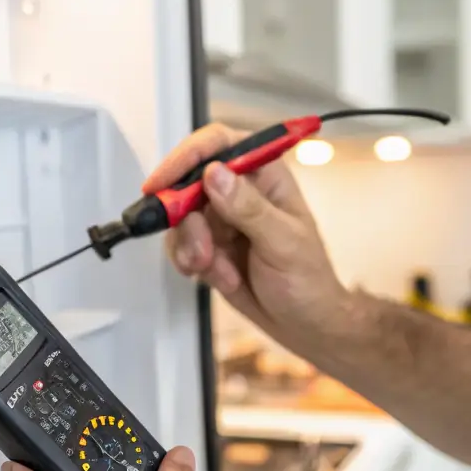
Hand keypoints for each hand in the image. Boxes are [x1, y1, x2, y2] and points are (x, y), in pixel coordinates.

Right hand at [144, 124, 349, 358]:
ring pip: (180, 216)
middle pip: (190, 182)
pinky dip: (188, 261)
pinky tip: (214, 277)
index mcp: (265, 175)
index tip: (163, 181)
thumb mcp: (284, 243)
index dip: (188, 155)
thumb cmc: (307, 280)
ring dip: (189, 246)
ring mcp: (220, 218)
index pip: (221, 145)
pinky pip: (180, 243)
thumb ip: (248, 209)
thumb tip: (212, 174)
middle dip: (186, 219)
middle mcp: (238, 190)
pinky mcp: (207, 244)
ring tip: (213, 270)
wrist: (304, 325)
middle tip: (200, 252)